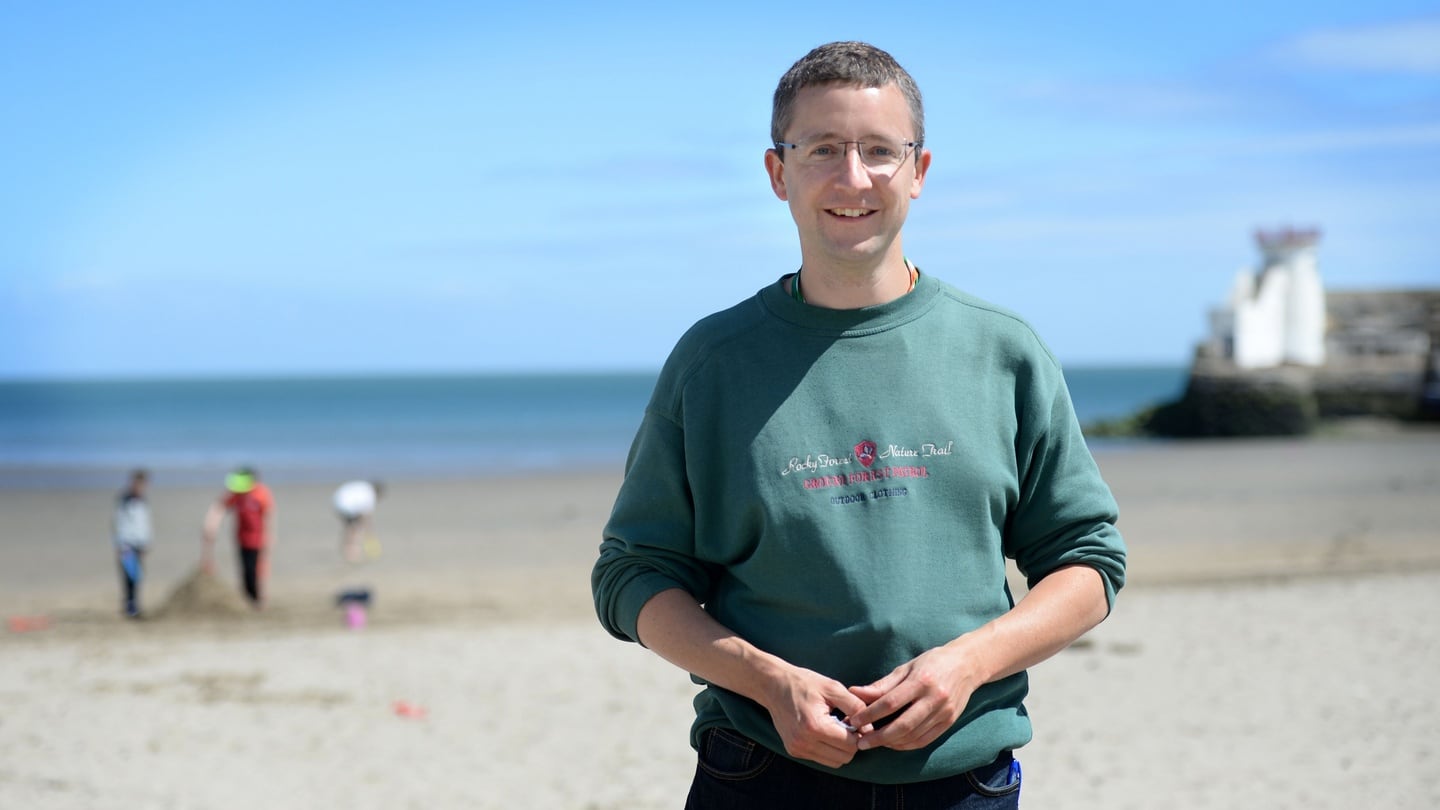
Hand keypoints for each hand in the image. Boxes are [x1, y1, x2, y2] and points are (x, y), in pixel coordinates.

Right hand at [760, 665, 868, 768]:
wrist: (772, 685)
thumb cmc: (803, 683)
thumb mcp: (833, 688)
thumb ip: (855, 706)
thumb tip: (870, 726)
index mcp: (815, 727)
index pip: (851, 744)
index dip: (859, 733)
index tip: (856, 719)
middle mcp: (804, 743)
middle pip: (844, 757)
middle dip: (852, 742)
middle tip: (847, 724)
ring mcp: (797, 749)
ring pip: (834, 762)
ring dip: (841, 748)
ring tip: (836, 728)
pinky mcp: (793, 751)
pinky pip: (821, 759)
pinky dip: (828, 749)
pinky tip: (825, 731)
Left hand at [845, 643, 980, 751]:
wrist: (967, 665)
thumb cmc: (932, 662)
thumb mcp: (906, 667)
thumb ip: (881, 684)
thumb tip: (855, 692)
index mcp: (921, 680)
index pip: (890, 702)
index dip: (870, 714)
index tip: (853, 720)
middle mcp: (934, 698)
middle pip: (902, 725)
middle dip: (878, 737)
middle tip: (860, 742)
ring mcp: (944, 712)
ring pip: (913, 736)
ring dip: (891, 743)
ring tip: (874, 742)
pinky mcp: (949, 722)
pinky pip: (925, 740)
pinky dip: (907, 745)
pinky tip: (893, 743)